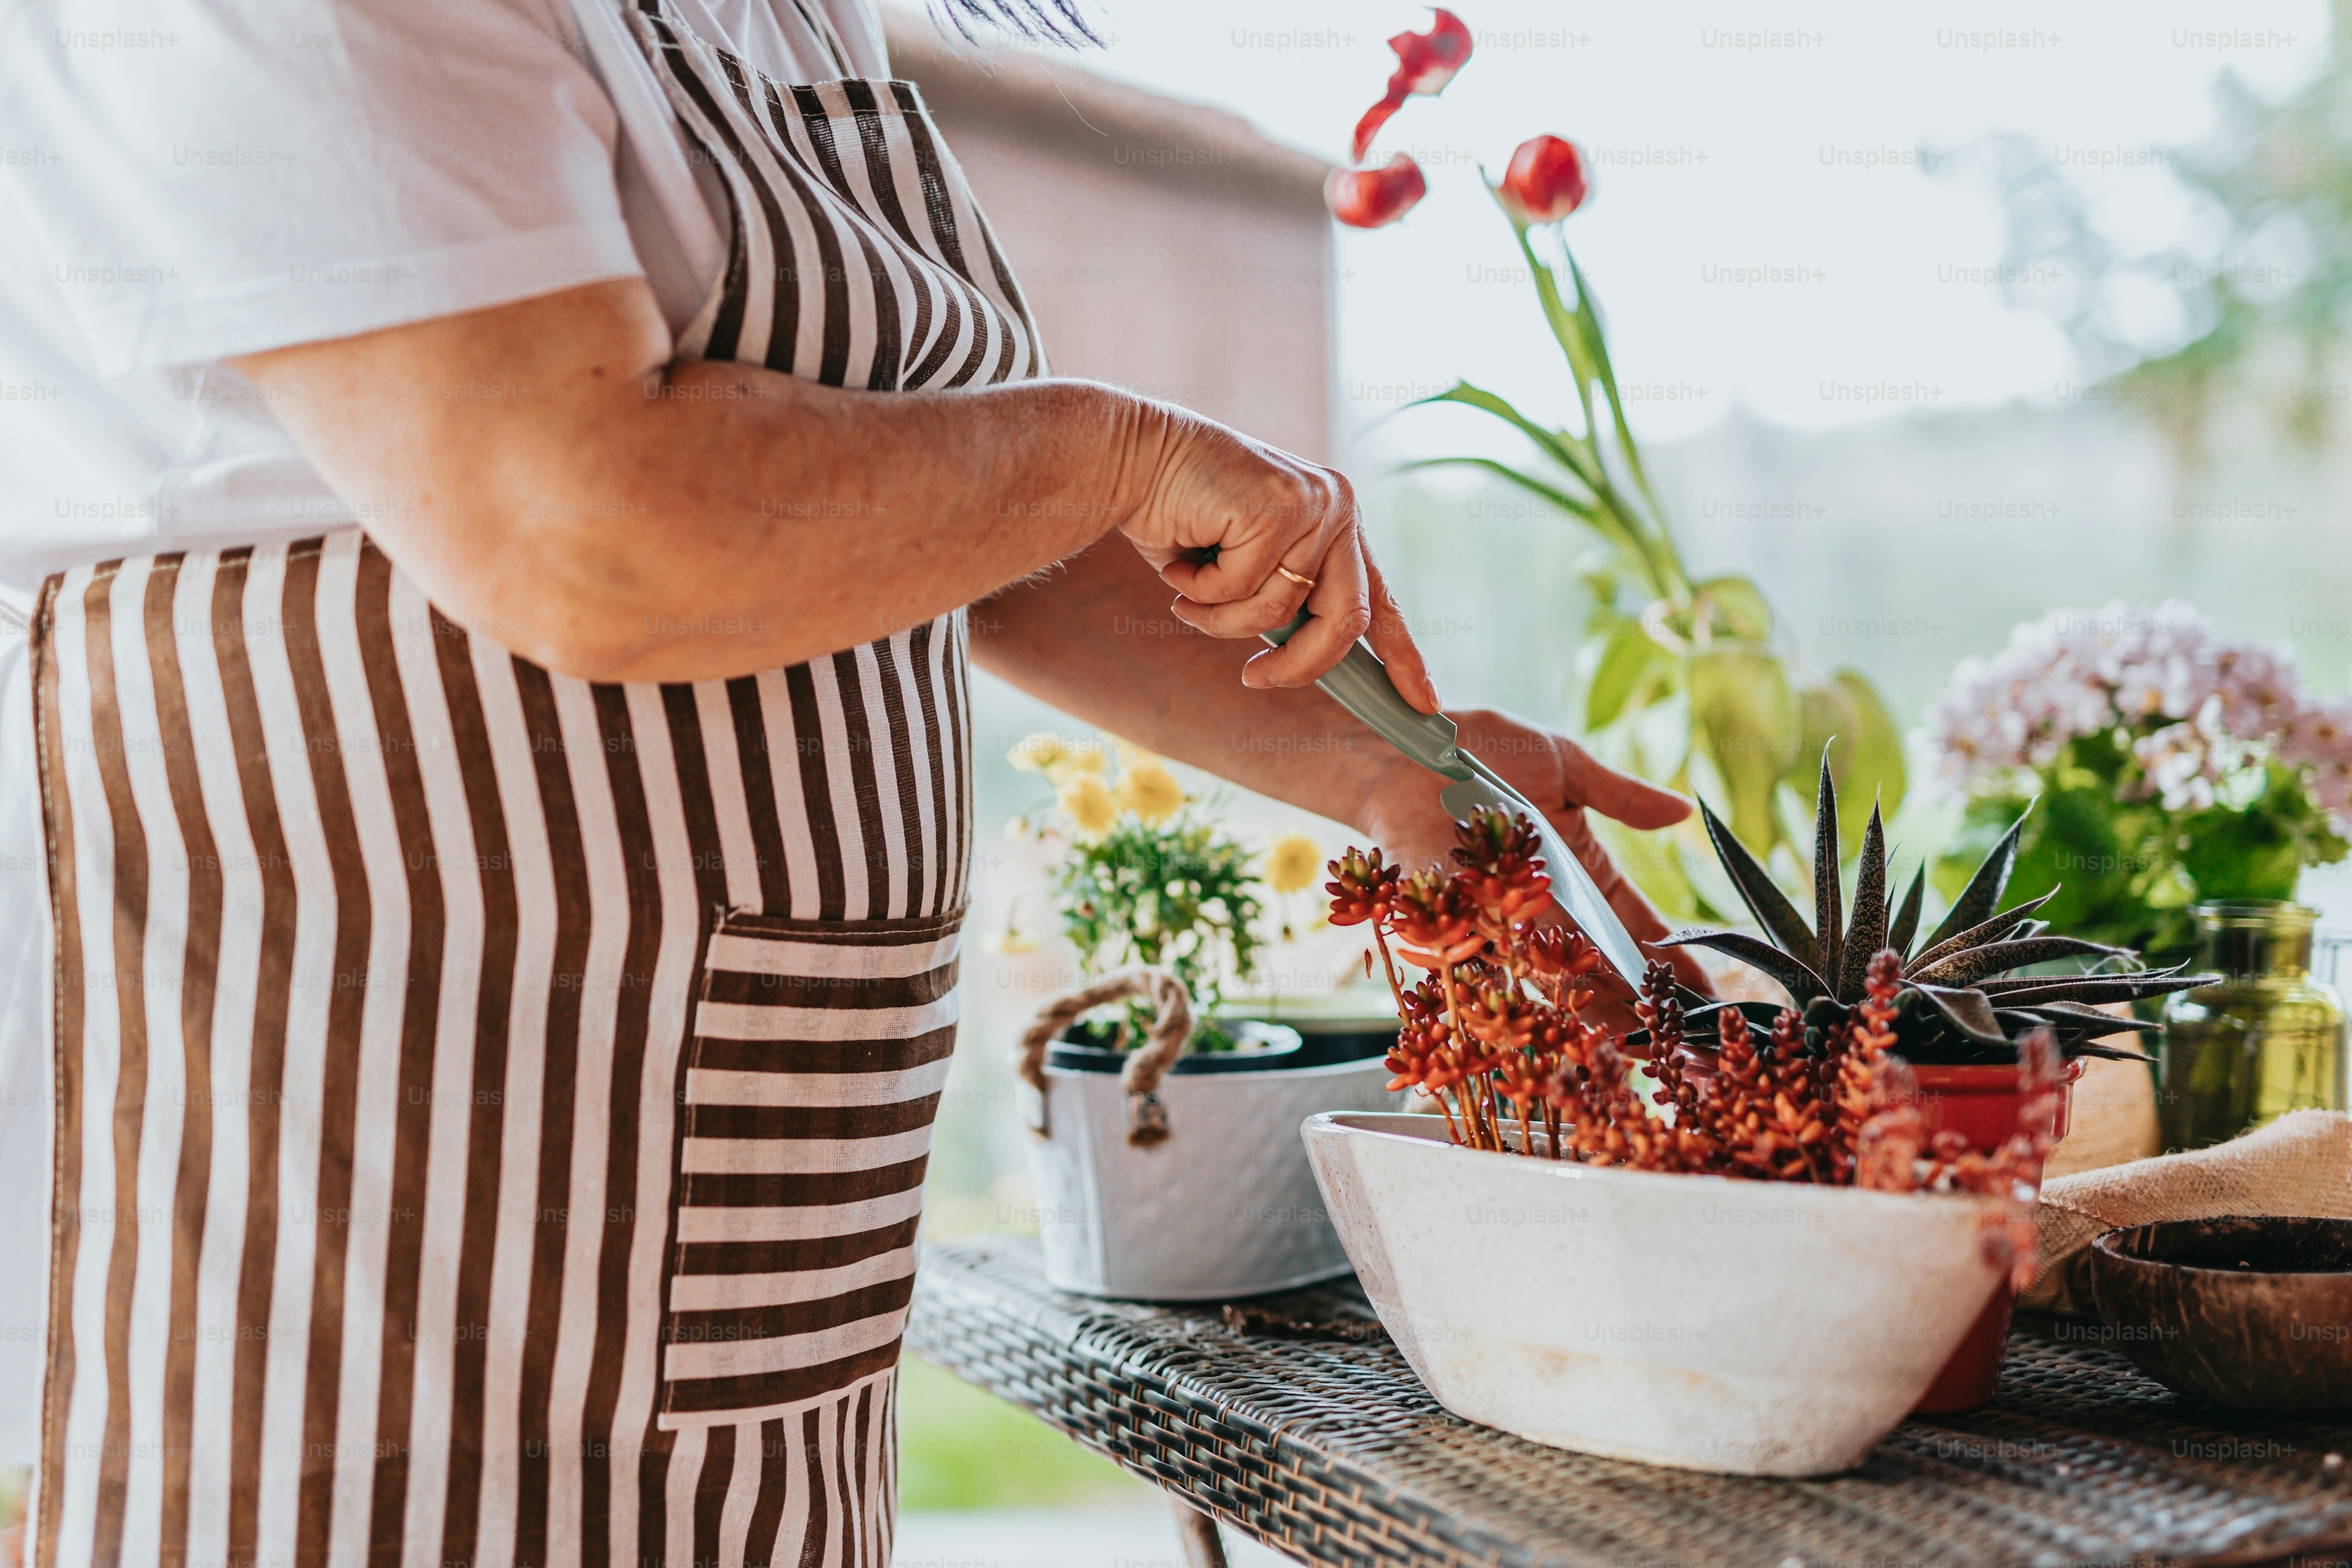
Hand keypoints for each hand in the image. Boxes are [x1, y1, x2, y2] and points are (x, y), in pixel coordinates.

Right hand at [1116, 408, 1438, 711]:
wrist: (1136, 455)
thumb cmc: (1184, 516)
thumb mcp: (1248, 568)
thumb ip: (1284, 602)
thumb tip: (1303, 661)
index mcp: (1338, 522)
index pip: (1381, 600)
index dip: (1404, 656)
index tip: (1425, 703)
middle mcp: (1338, 508)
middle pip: (1346, 621)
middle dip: (1299, 664)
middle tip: (1253, 679)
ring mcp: (1314, 504)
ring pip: (1280, 612)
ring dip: (1223, 619)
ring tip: (1189, 593)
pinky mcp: (1280, 507)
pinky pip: (1243, 590)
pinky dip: (1202, 591)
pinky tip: (1184, 558)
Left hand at [1353, 707, 1713, 1029]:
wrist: (1403, 746)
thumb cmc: (1479, 747)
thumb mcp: (1563, 765)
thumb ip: (1620, 796)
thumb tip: (1683, 811)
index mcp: (1579, 871)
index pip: (1635, 926)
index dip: (1672, 961)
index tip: (1705, 995)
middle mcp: (1545, 905)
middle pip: (1603, 966)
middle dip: (1638, 1005)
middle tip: (1677, 1041)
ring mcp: (1503, 922)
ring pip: (1556, 981)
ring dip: (1592, 1015)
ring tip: (1631, 1047)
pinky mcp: (1457, 927)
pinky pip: (1494, 974)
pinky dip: (1525, 1001)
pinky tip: (1558, 1028)